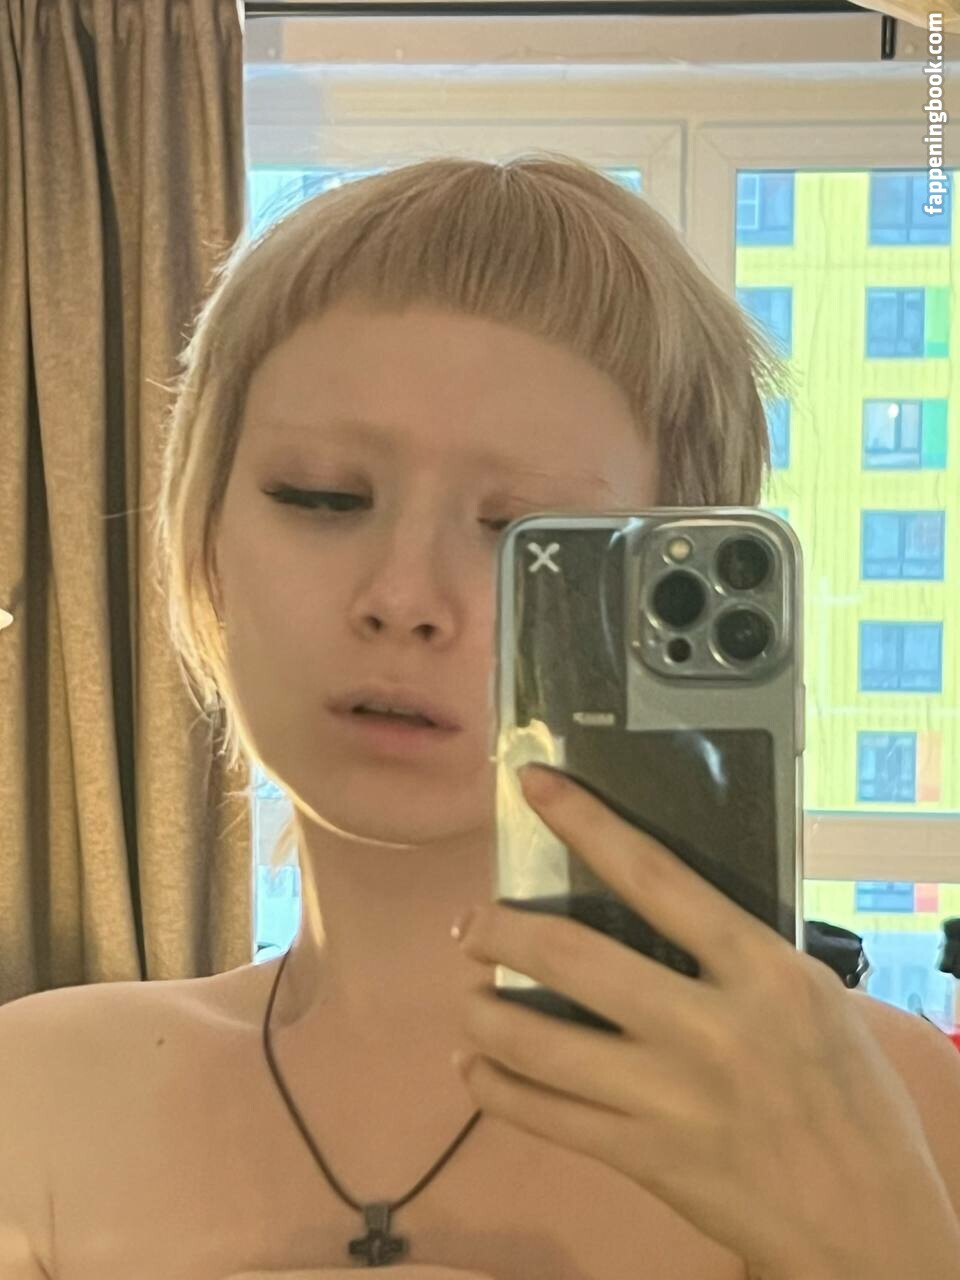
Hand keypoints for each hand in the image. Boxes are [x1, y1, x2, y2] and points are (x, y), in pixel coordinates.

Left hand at [452, 764, 959, 1279]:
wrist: (869, 1226)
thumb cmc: (848, 1096)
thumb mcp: (809, 998)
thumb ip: (732, 955)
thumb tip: (646, 908)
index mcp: (760, 971)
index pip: (653, 875)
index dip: (585, 823)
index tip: (529, 785)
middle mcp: (708, 1028)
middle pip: (573, 958)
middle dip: (502, 933)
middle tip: (471, 926)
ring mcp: (668, 1098)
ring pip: (537, 1044)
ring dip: (484, 1014)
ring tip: (470, 999)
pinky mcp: (643, 1161)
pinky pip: (543, 1118)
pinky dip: (495, 1089)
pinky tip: (477, 1071)